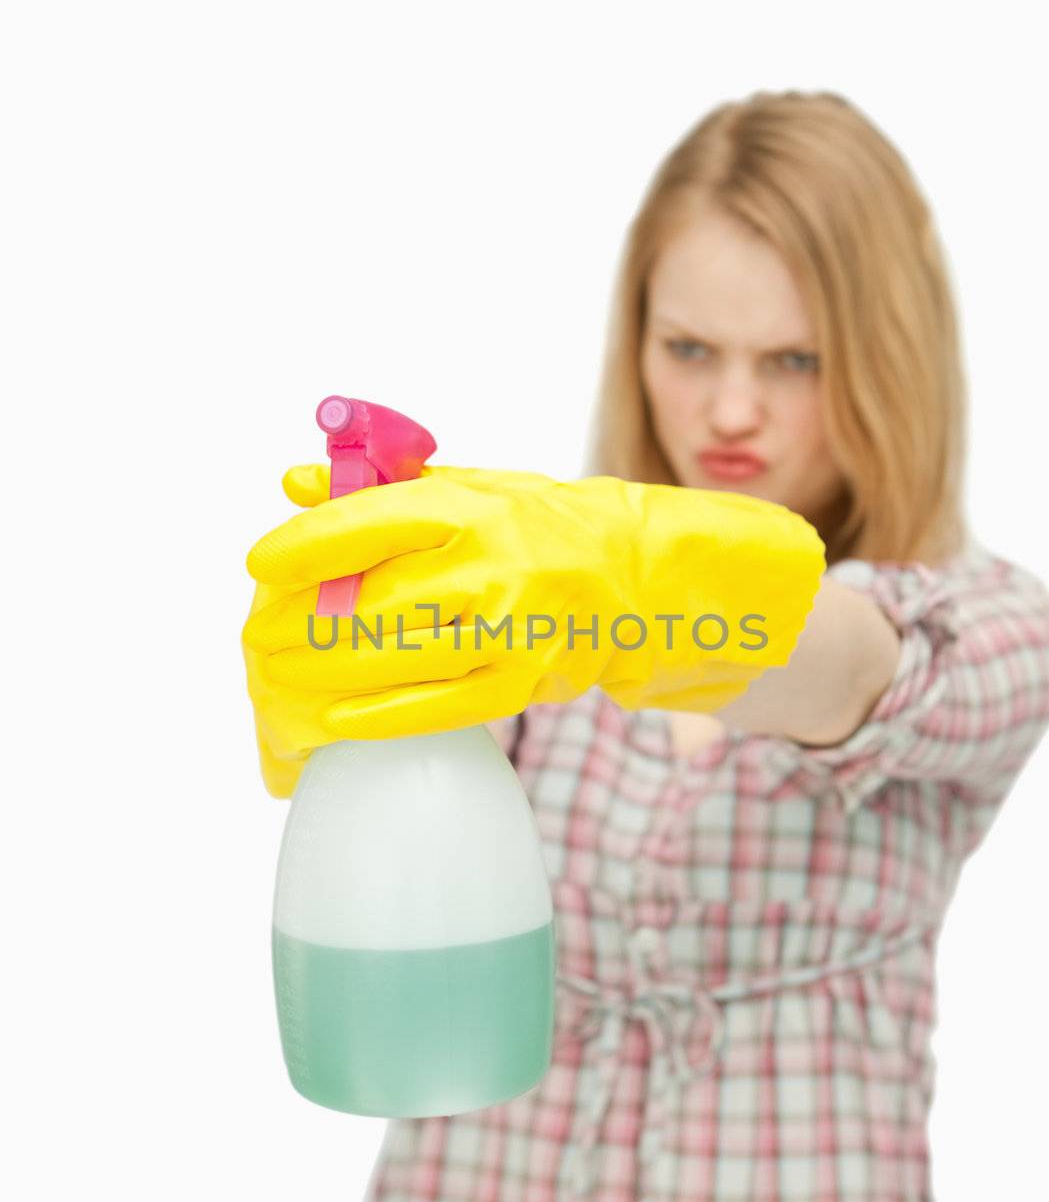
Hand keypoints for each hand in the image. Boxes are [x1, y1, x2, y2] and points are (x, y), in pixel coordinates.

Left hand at [240, 461, 824, 794]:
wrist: (636, 575)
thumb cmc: (537, 526)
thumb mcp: (467, 488)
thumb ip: (380, 488)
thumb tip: (294, 483)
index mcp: (472, 506)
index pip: (368, 521)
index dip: (306, 546)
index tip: (262, 564)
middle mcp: (490, 563)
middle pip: (371, 599)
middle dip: (302, 623)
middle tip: (258, 638)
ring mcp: (510, 626)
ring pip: (396, 656)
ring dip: (327, 671)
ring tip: (281, 676)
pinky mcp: (524, 680)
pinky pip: (440, 706)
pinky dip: (382, 716)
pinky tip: (338, 719)